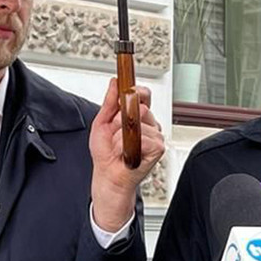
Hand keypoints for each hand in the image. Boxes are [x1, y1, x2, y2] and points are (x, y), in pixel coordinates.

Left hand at [89, 78, 164, 231]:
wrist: (108, 176)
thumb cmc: (106, 154)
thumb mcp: (102, 123)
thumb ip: (109, 102)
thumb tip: (114, 83)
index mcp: (136, 116)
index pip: (144, 95)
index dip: (138, 92)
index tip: (129, 91)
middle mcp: (148, 125)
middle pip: (143, 107)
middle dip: (125, 118)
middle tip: (116, 130)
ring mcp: (155, 136)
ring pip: (143, 124)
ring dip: (125, 136)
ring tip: (121, 147)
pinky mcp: (158, 148)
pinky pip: (147, 139)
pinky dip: (132, 146)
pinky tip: (129, 153)